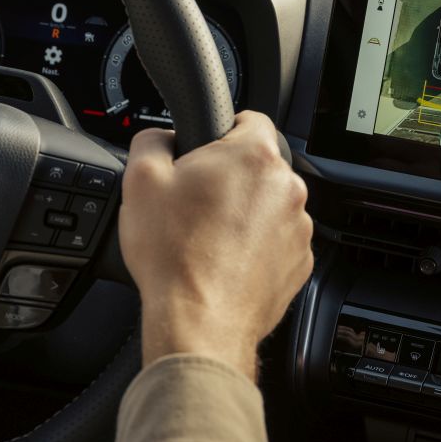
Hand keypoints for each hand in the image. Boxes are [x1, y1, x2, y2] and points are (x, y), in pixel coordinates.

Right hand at [119, 111, 312, 379]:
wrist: (199, 322)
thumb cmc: (174, 256)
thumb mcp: (140, 179)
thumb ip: (152, 139)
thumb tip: (161, 136)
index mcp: (254, 155)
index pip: (250, 118)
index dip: (222, 131)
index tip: (206, 150)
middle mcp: (287, 188)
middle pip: (259, 167)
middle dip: (230, 178)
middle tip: (195, 203)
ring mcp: (299, 229)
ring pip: (269, 206)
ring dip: (245, 214)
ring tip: (208, 239)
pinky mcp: (300, 264)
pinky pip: (277, 243)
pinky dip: (256, 248)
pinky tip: (225, 263)